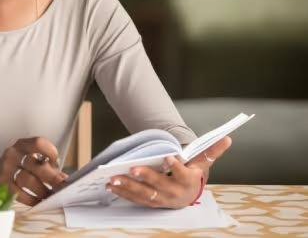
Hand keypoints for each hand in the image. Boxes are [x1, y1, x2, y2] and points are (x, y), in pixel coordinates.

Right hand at [0, 137, 67, 205]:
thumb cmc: (16, 164)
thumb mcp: (27, 157)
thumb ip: (44, 164)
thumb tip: (63, 178)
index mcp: (22, 145)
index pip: (38, 143)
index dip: (50, 151)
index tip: (56, 162)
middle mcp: (12, 154)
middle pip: (35, 165)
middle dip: (52, 177)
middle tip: (62, 186)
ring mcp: (5, 170)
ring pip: (27, 180)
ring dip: (42, 190)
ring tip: (51, 196)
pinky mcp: (1, 185)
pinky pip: (19, 194)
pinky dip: (32, 199)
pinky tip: (38, 201)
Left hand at [106, 136, 231, 208]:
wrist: (189, 194)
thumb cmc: (193, 174)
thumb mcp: (202, 162)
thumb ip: (212, 150)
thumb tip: (228, 138)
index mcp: (189, 181)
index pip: (183, 174)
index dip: (177, 166)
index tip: (169, 157)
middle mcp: (175, 193)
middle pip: (159, 185)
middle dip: (146, 177)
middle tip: (132, 168)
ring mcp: (162, 199)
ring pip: (144, 194)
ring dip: (128, 187)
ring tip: (114, 178)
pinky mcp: (150, 202)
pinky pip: (135, 199)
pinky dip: (123, 193)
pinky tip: (111, 185)